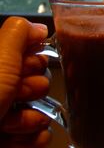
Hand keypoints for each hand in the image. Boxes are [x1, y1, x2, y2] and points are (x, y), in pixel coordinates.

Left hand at [0, 17, 50, 146]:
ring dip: (33, 117)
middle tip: (18, 94)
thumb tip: (38, 28)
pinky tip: (26, 136)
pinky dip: (35, 137)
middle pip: (37, 82)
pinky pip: (38, 134)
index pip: (27, 55)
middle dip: (33, 90)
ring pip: (39, 109)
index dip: (33, 60)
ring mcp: (4, 116)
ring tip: (11, 123)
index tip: (28, 66)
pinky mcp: (11, 140)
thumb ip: (18, 34)